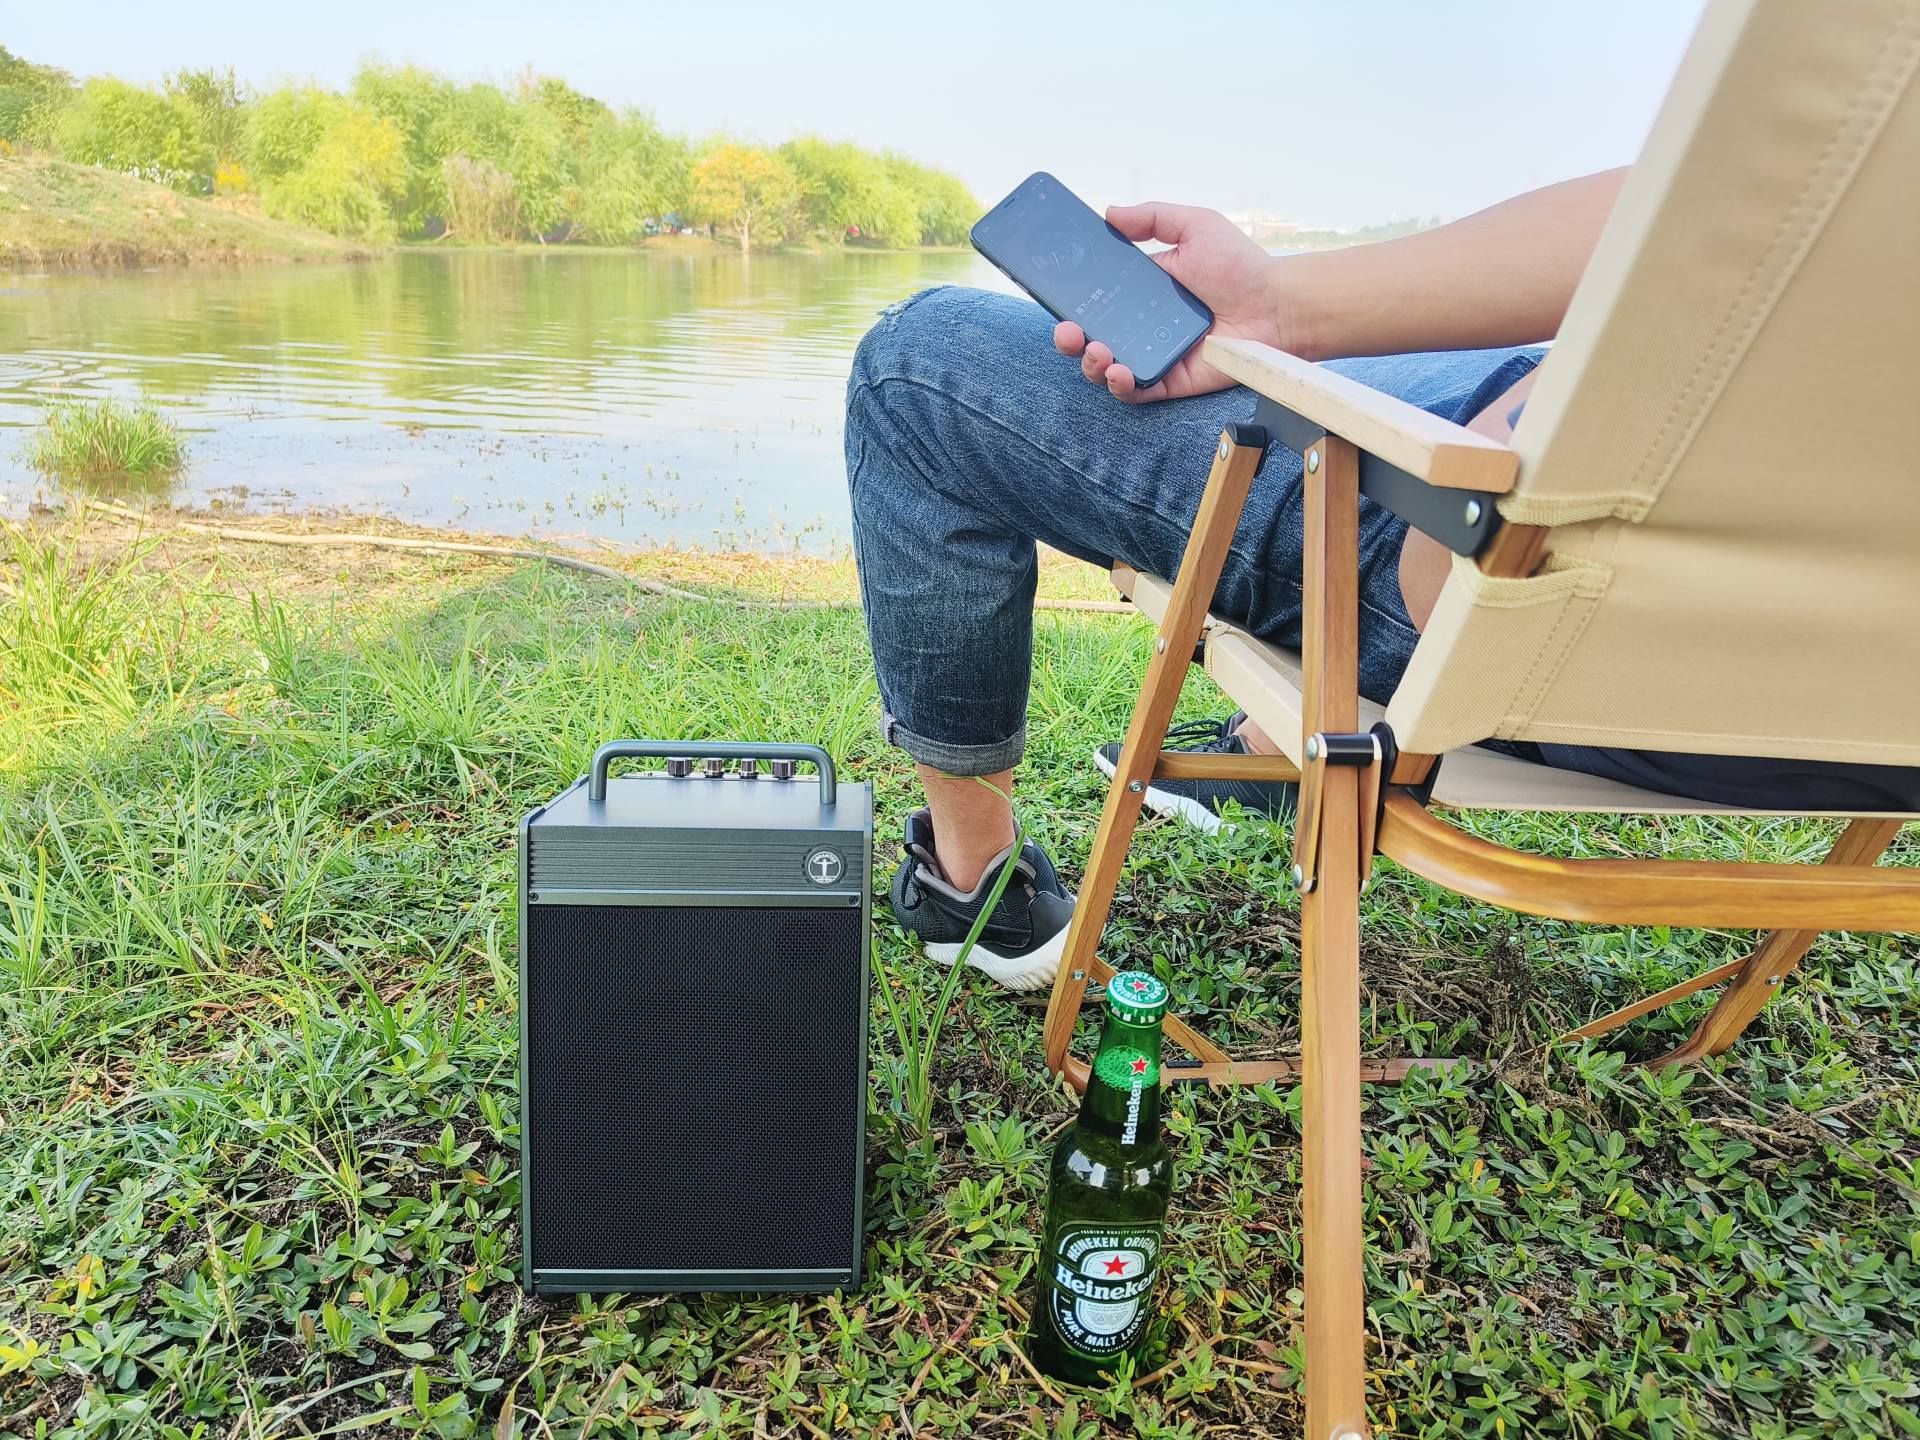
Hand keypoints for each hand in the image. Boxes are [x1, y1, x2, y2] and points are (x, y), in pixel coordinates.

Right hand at [1054, 203, 1292, 403]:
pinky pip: (1136, 391)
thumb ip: (1152, 219)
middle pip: (1089, 337)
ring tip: (1097, 351)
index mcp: (1140, 291)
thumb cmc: (1241, 266)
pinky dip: (1120, 385)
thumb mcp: (1195, 226)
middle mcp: (1141, 325)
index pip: (1093, 297)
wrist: (1277, 305)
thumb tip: (1108, 213)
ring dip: (1090, 363)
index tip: (1052, 293)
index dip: (1069, 299)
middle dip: (1069, 338)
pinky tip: (1118, 371)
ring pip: (1104, 368)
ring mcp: (1154, 354)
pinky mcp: (1170, 381)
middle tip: (1067, 331)